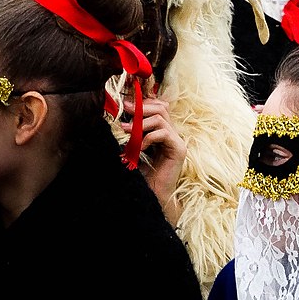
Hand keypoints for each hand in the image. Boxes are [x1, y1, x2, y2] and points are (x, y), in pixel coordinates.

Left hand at [124, 94, 186, 224]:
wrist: (153, 196)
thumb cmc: (142, 176)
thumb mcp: (134, 150)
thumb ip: (132, 135)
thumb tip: (119, 119)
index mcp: (163, 132)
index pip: (158, 107)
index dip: (143, 103)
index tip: (124, 105)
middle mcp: (172, 133)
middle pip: (161, 106)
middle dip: (141, 107)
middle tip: (124, 110)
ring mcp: (177, 141)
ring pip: (161, 117)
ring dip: (141, 122)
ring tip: (126, 131)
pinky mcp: (179, 149)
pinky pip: (163, 133)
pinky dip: (148, 137)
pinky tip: (138, 147)